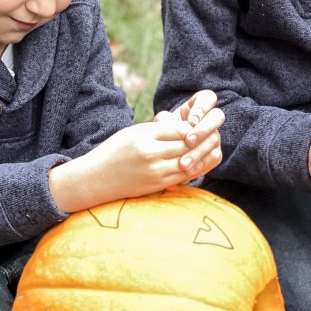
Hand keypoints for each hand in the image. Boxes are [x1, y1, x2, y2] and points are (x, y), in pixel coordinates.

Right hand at [48, 115, 222, 213]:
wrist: (97, 178)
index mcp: (145, 137)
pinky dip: (194, 169)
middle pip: (187, 146)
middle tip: (213, 135)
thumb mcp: (135, 132)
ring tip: (209, 148)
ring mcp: (155, 173)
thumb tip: (188, 127)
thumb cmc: (116, 150)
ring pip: (188, 162)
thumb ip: (160, 130)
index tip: (200, 124)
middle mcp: (151, 155)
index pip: (180, 129)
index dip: (193, 127)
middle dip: (202, 140)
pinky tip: (198, 162)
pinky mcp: (157, 186)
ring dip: (201, 156)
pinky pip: (182, 176)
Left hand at [154, 89, 224, 176]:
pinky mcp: (215, 152)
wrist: (164, 155)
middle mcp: (209, 120)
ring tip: (183, 163)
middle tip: (189, 141)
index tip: (190, 121)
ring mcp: (214, 136)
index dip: (202, 108)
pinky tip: (189, 171)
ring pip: (214, 139)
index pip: (207, 98)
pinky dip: (201, 164)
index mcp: (197, 107)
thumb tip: (164, 118)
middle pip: (217, 116)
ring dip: (199, 151)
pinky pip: (214, 157)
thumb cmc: (161, 135)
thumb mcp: (160, 126)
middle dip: (203, 129)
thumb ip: (163, 121)